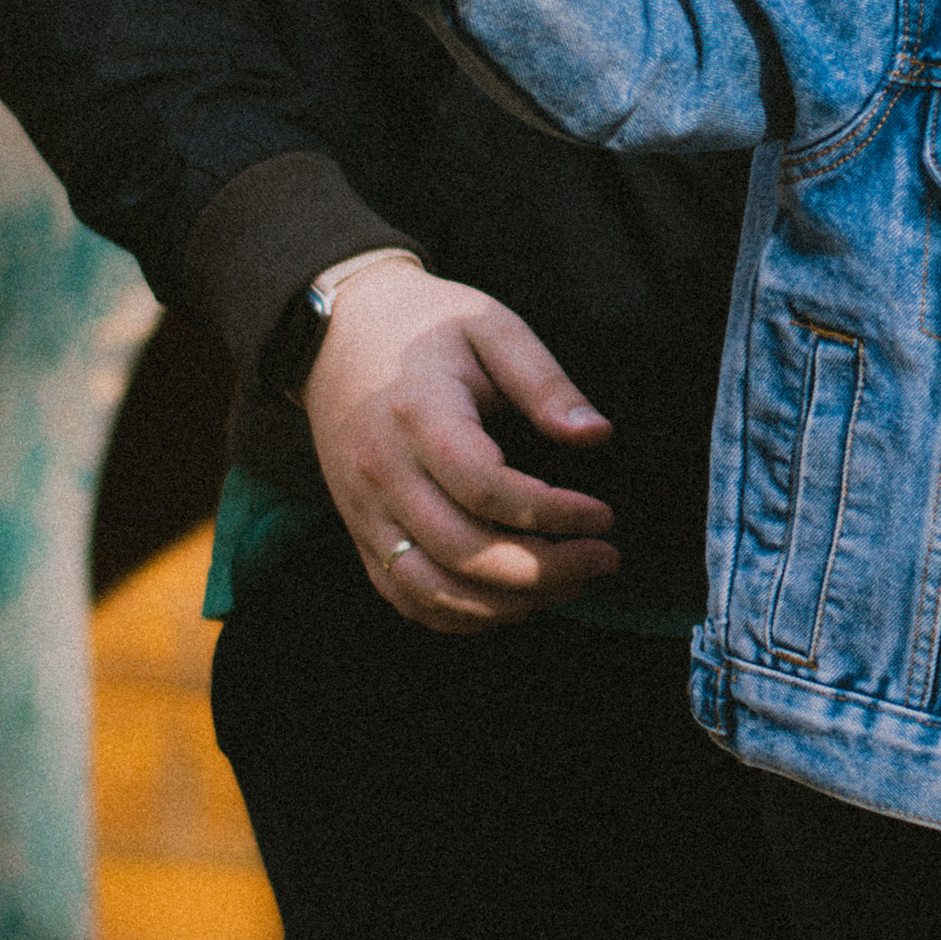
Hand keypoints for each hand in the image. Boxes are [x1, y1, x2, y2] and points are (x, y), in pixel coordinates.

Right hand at [301, 258, 622, 630]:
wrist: (336, 332)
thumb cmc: (427, 325)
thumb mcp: (492, 327)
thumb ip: (544, 381)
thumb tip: (597, 436)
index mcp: (419, 414)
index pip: (485, 488)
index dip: (553, 512)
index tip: (603, 516)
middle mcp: (383, 471)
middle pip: (462, 551)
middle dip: (544, 570)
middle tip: (604, 558)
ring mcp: (364, 509)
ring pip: (431, 588)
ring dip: (508, 604)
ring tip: (569, 583)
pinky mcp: (359, 531)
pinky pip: (405, 595)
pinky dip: (462, 614)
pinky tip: (516, 599)